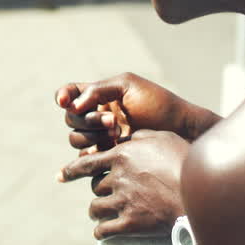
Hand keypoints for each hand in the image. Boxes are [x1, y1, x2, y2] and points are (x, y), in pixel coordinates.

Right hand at [56, 73, 214, 151]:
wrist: (181, 132)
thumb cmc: (159, 105)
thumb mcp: (128, 86)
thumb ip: (97, 90)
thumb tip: (72, 106)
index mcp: (100, 94)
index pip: (71, 93)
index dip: (63, 96)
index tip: (66, 102)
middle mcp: (97, 115)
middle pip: (71, 118)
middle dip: (88, 119)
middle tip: (113, 121)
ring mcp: (101, 137)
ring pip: (76, 138)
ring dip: (92, 135)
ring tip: (117, 133)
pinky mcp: (107, 157)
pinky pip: (86, 158)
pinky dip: (93, 152)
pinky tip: (111, 148)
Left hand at [58, 129, 189, 238]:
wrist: (199, 193)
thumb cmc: (184, 161)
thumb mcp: (163, 138)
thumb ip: (139, 137)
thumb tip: (125, 138)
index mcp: (121, 155)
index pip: (87, 163)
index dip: (71, 171)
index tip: (60, 176)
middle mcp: (117, 177)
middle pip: (95, 186)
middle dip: (101, 190)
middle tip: (110, 194)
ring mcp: (122, 201)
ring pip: (95, 208)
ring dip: (98, 211)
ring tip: (105, 213)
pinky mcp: (129, 223)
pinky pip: (103, 231)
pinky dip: (101, 232)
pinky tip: (105, 232)